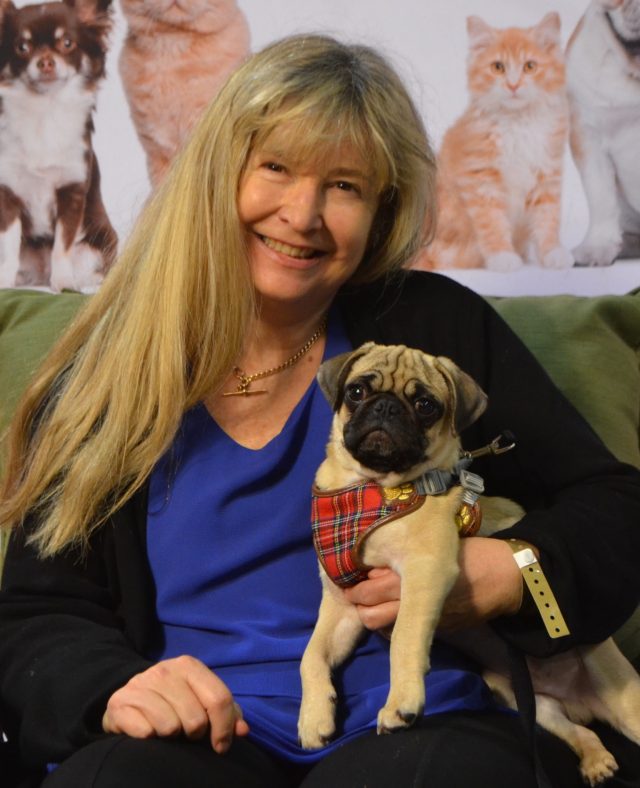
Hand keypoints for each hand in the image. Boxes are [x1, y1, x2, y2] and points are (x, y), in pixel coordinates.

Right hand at [102, 655, 248, 753]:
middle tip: (186, 732)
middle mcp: (165, 670)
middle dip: (195, 734)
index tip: (221, 746)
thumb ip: (226, 712)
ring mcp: (140, 684)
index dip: (224, 729)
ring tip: (167, 728)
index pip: (219, 699)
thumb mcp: (200, 698)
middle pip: (196, 719)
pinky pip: (146, 733)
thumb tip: (243, 731)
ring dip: (172, 736)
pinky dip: (149, 738)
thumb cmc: (174, 700)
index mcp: (189, 665)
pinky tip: (147, 729)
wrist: (130, 697)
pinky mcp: (120, 702)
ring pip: (170, 728)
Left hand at [343, 537, 522, 632]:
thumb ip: (404, 556)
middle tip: (354, 593)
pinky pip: (401, 633)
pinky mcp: (437, 630)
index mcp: (412, 573)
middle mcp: (414, 600)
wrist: (505, 576)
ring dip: (373, 617)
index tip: (348, 576)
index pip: (367, 588)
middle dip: (358, 605)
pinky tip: (394, 612)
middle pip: (368, 613)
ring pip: (381, 628)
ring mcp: (425, 619)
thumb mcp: (433, 545)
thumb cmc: (469, 552)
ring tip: (370, 603)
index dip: (353, 585)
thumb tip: (375, 562)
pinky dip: (392, 625)